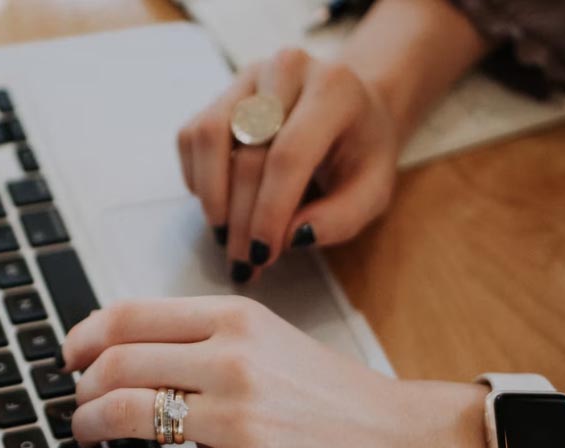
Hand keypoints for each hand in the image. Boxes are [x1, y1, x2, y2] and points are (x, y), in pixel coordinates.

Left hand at [59, 296, 495, 447]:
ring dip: (89, 428)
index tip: (70, 356)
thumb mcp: (272, 339)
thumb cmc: (337, 396)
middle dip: (81, 389)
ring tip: (90, 438)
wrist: (404, 444)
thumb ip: (204, 337)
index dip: (84, 337)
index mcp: (238, 319)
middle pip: (116, 365)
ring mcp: (239, 421)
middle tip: (79, 405)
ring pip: (124, 415)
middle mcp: (234, 362)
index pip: (129, 315)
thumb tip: (127, 350)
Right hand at [177, 48, 400, 281]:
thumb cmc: (361, 152)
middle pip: (248, 153)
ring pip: (209, 137)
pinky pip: (192, 137)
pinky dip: (198, 178)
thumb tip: (291, 237)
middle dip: (241, 219)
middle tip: (243, 261)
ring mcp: (248, 77)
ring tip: (226, 236)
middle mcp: (287, 70)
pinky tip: (221, 203)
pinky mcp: (221, 92)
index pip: (289, 155)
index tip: (262, 255)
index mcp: (334, 90)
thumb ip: (341, 218)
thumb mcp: (372, 191)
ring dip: (212, 197)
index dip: (269, 211)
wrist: (351, 107)